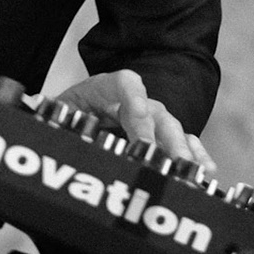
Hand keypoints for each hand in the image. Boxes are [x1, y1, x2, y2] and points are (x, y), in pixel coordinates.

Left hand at [52, 69, 215, 173]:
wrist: (80, 111)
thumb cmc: (68, 114)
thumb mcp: (58, 114)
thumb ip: (58, 119)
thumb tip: (48, 128)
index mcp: (102, 90)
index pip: (122, 83)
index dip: (133, 95)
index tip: (139, 114)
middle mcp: (132, 101)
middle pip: (153, 111)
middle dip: (162, 135)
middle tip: (168, 158)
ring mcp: (149, 117)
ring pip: (170, 128)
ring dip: (181, 149)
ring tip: (191, 169)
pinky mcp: (159, 135)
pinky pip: (181, 141)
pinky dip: (194, 154)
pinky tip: (205, 170)